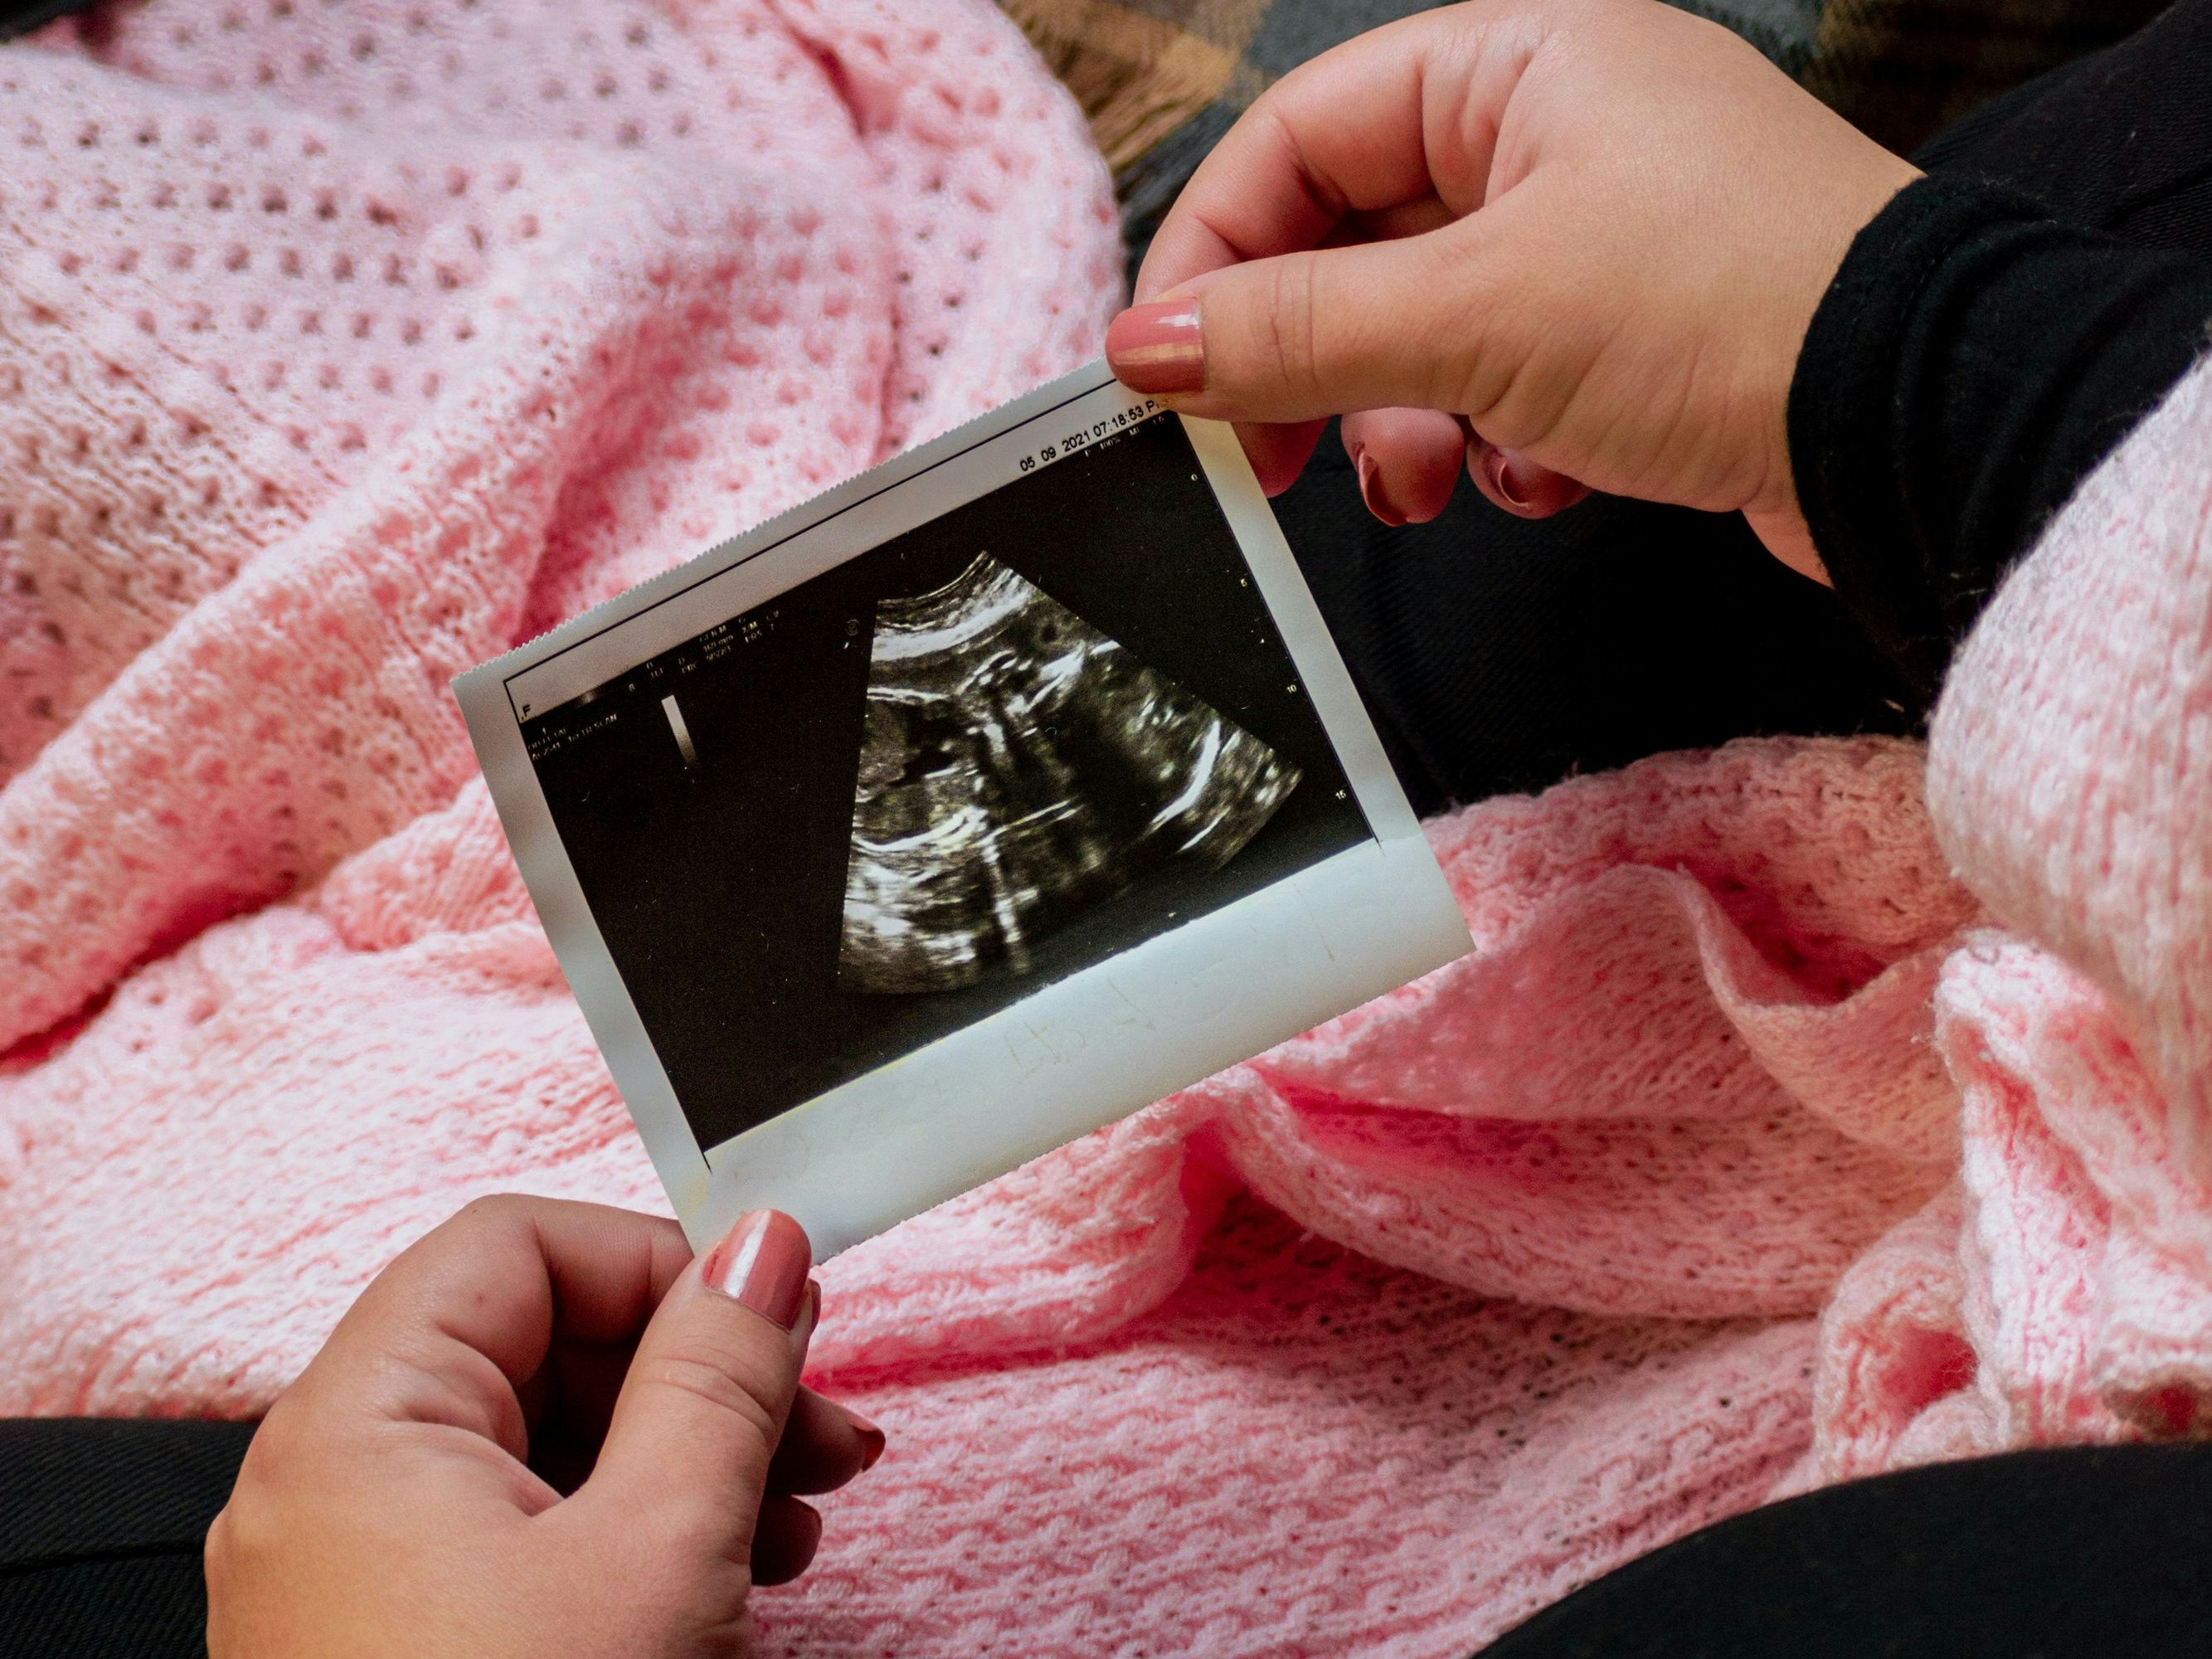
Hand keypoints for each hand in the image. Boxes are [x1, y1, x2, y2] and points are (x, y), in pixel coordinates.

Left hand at [206, 1197, 883, 1657]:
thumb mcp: (661, 1548)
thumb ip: (718, 1372)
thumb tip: (759, 1247)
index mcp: (359, 1430)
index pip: (519, 1248)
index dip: (661, 1263)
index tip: (774, 1313)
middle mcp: (340, 1487)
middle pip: (541, 1341)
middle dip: (700, 1374)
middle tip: (816, 1422)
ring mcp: (367, 1573)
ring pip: (550, 1441)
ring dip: (691, 1455)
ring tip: (795, 1514)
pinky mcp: (410, 1642)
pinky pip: (532, 1531)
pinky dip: (642, 1530)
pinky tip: (733, 1571)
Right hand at [1104, 0, 1919, 577]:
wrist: (1925, 424)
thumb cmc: (1738, 311)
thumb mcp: (1477, 317)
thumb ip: (1296, 332)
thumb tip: (1151, 344)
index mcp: (1517, 67)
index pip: (1299, 136)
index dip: (1215, 252)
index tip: (1164, 367)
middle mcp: (1556, 135)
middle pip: (1352, 242)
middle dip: (1310, 362)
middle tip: (1265, 457)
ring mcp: (1600, 237)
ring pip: (1422, 331)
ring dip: (1402, 423)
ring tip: (1429, 482)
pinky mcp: (1636, 336)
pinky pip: (1503, 386)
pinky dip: (1496, 446)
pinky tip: (1543, 476)